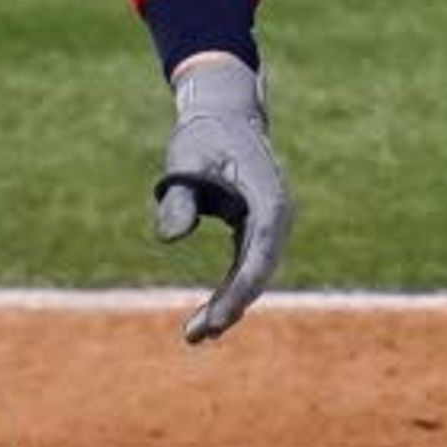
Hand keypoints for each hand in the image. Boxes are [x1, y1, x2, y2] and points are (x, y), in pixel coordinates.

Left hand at [153, 55, 287, 342]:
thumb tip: (168, 237)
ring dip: (229, 303)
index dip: (239, 290)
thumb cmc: (202, 134)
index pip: (260, 255)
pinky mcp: (256, 228)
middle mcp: (277, 216)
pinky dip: (229, 289)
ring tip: (196, 335)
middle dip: (231, 305)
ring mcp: (270, 224)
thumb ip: (178, 198)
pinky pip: (246, 265)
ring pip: (254, 273)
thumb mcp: (185, 159)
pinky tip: (208, 314)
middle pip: (259, 271)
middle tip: (197, 335)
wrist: (222, 111)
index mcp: (269, 200)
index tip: (217, 318)